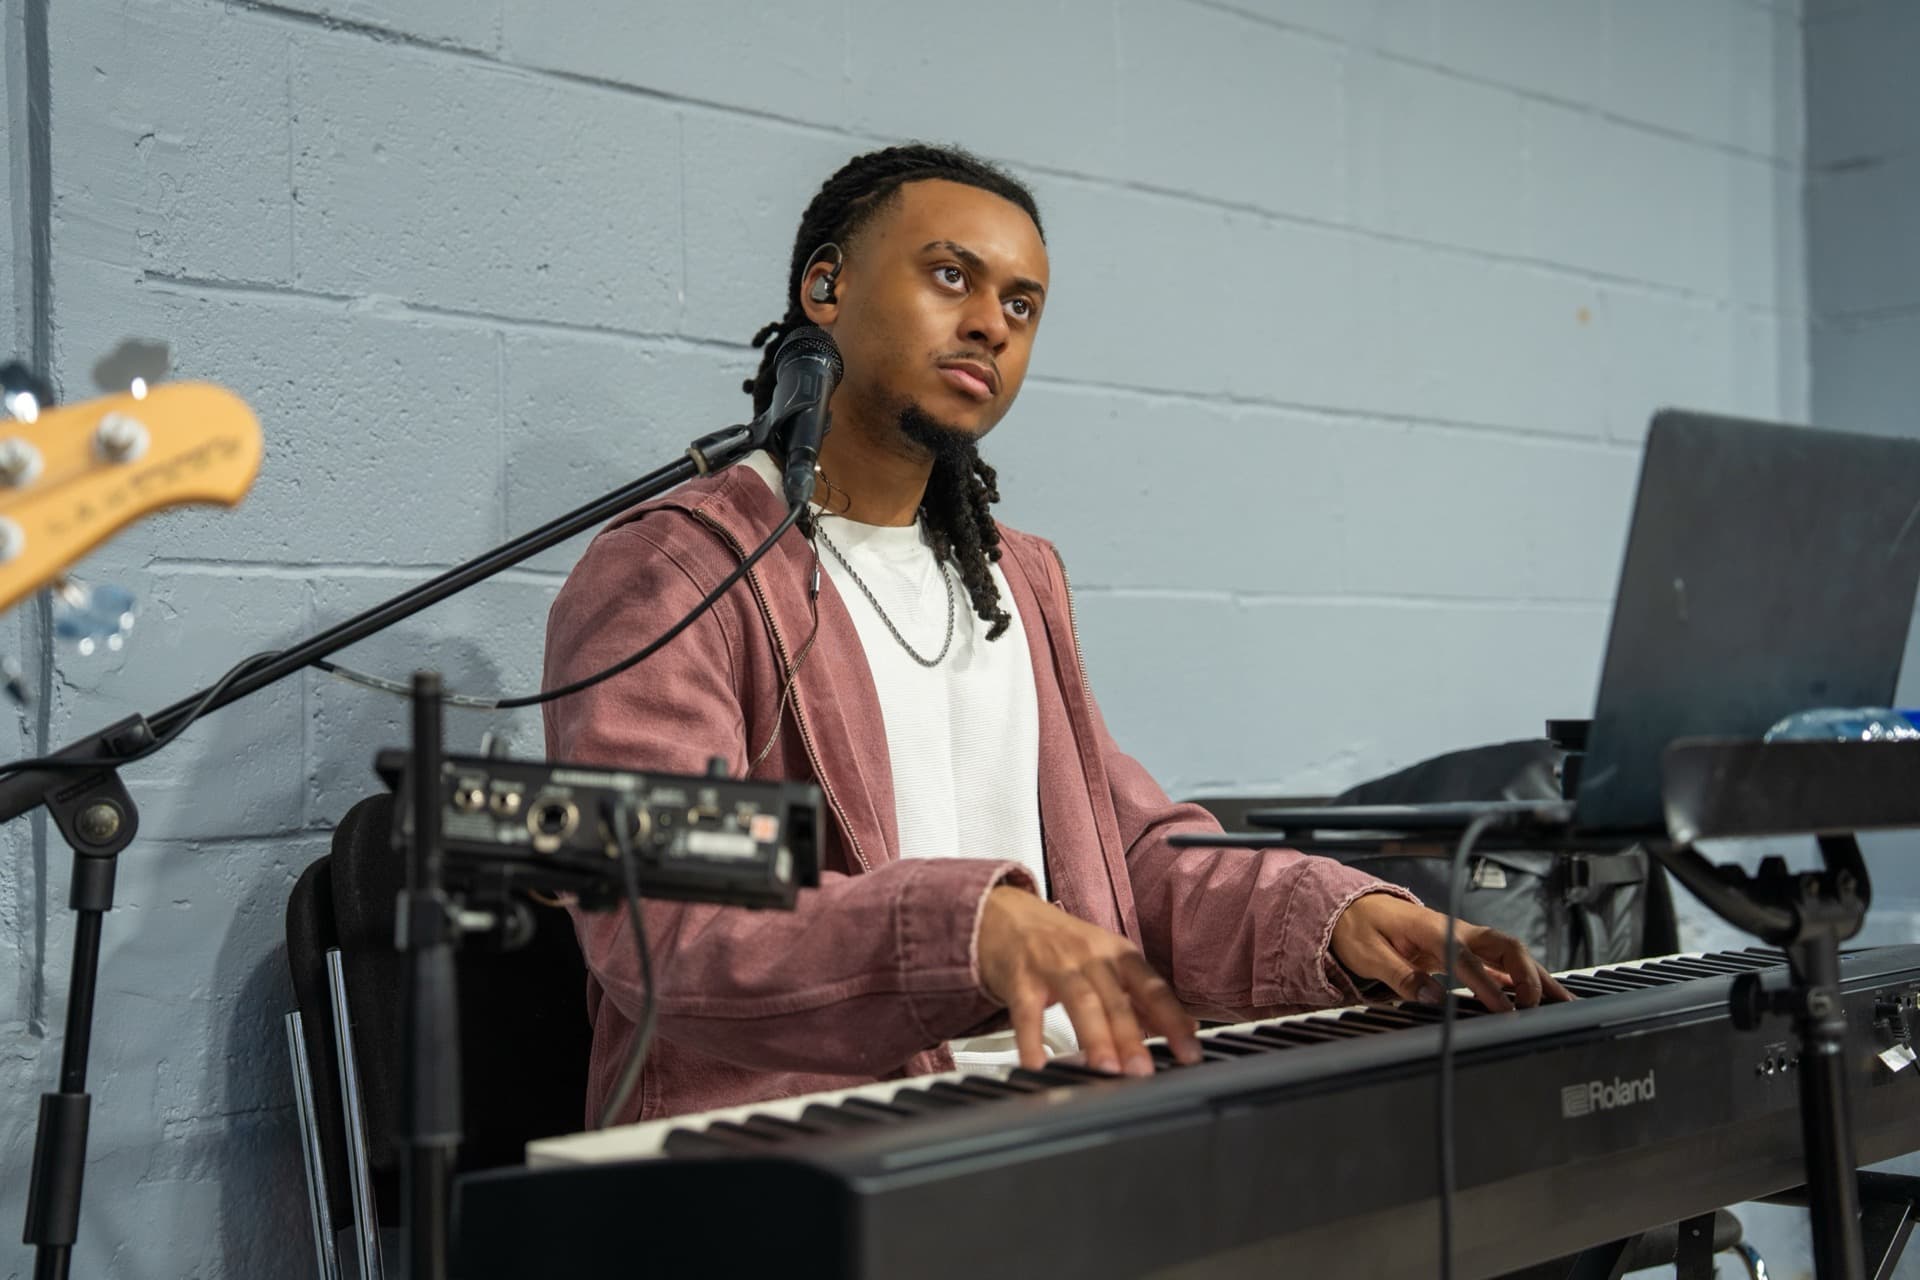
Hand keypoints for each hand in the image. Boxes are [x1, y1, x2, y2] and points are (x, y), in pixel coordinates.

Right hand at [976, 885, 1202, 1075]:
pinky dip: (1032, 1040)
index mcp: (1117, 954)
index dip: (1173, 1020)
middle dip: (1131, 1037)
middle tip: (1143, 1071)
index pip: (1153, 988)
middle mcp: (1090, 956)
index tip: (1189, 1053)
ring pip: (1081, 1001)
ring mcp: (1054, 965)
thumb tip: (1185, 1027)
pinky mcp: (1020, 978)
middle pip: (1116, 998)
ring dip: (1095, 1036)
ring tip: (1106, 1070)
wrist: (1006, 914)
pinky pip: (1027, 1012)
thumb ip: (1142, 997)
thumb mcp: (1106, 962)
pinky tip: (1038, 1065)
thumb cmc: (1061, 944)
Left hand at [1329, 892, 1573, 1010]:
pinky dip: (1522, 979)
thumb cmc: (1360, 928)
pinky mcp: (1463, 950)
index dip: (1486, 984)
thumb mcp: (1369, 953)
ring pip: (1510, 953)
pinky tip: (1539, 999)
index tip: (1504, 1010)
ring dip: (1536, 976)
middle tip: (1535, 1006)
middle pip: (1503, 945)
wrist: (1354, 909)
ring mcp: (1463, 938)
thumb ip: (1400, 975)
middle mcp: (1454, 929)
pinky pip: (1500, 963)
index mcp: (1430, 927)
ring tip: (1563, 1002)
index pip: (1466, 957)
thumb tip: (1433, 998)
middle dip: (1526, 973)